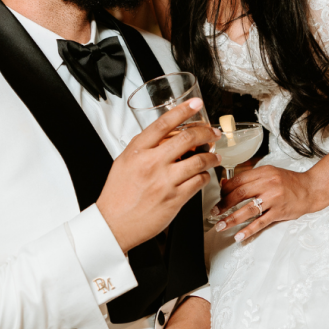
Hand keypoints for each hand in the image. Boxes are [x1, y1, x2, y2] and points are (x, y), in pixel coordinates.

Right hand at [97, 100, 220, 252]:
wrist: (113, 224)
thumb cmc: (118, 194)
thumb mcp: (125, 162)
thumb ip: (145, 147)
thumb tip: (167, 136)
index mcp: (138, 151)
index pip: (164, 123)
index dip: (183, 110)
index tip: (196, 104)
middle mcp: (152, 163)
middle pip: (187, 138)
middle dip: (206, 132)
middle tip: (213, 133)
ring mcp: (164, 181)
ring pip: (198, 160)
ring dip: (211, 156)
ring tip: (214, 156)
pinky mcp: (175, 199)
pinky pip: (198, 181)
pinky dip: (204, 176)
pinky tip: (202, 175)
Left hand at [211, 164, 319, 242]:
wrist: (311, 189)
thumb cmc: (289, 182)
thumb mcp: (269, 174)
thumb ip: (250, 178)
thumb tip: (226, 184)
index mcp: (264, 172)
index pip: (239, 180)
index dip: (225, 190)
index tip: (218, 197)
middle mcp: (268, 184)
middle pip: (240, 194)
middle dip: (224, 205)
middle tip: (214, 213)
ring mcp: (274, 198)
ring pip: (248, 209)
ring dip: (231, 219)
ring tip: (221, 225)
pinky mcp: (279, 212)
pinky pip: (261, 222)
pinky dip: (249, 230)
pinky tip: (239, 235)